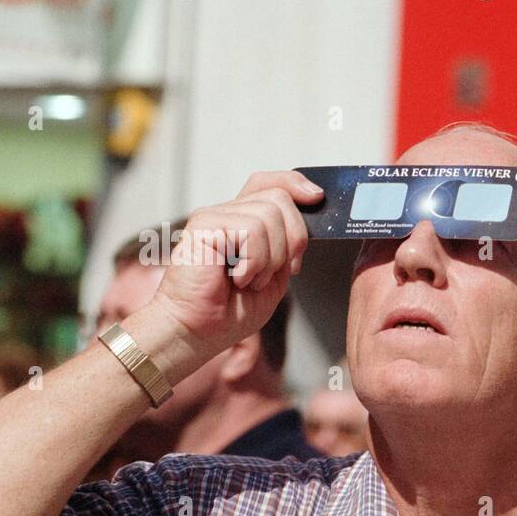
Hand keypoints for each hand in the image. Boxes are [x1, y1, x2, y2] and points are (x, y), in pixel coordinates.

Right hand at [145, 171, 322, 365]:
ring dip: (270, 259)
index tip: (318, 198)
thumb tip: (309, 221)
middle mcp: (229, 214)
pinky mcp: (204, 225)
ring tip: (250, 280)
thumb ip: (290, 248)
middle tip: (276, 271)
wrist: (198, 331)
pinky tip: (237, 278)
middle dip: (293, 238)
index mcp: (245, 223)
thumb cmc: (229, 311)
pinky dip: (253, 262)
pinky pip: (251, 231)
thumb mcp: (275, 276)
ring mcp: (215, 217)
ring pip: (269, 216)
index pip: (272, 184)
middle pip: (279, 198)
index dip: (296, 184)